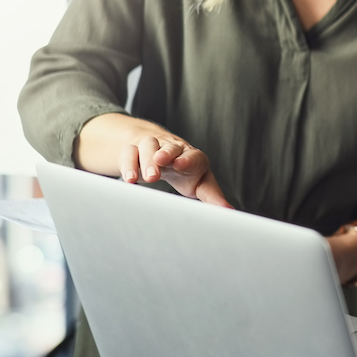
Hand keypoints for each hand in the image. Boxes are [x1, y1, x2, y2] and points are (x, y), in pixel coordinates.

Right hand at [75, 114, 231, 207]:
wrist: (162, 155)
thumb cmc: (186, 173)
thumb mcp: (200, 183)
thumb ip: (212, 196)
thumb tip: (229, 211)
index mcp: (193, 157)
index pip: (193, 155)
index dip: (187, 159)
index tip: (181, 165)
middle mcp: (173, 148)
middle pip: (169, 147)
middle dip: (164, 156)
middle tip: (158, 169)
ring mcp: (153, 147)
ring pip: (148, 145)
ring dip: (144, 160)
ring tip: (143, 178)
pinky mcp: (134, 151)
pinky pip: (129, 153)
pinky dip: (127, 164)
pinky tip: (128, 180)